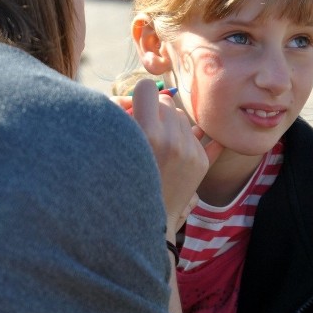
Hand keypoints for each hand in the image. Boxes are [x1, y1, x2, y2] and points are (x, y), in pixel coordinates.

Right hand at [117, 79, 222, 236]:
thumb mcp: (111, 145)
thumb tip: (133, 96)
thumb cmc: (117, 182)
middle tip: (143, 128)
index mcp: (146, 133)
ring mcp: (189, 152)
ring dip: (168, 124)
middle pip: (165, 102)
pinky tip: (179, 145)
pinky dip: (183, 139)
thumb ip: (119, 114)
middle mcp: (171, 140)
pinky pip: (196, 134)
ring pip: (181, 116)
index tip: (133, 108)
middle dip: (153, 112)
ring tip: (156, 145)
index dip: (137, 97)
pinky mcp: (201, 163)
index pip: (146, 89)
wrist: (143, 223)